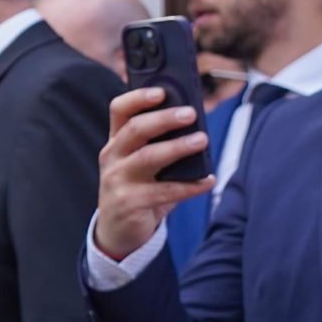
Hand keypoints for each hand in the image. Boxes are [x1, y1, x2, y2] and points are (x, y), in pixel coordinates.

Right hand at [93, 88, 215, 259]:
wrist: (117, 230)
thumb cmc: (137, 189)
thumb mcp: (140, 163)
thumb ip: (159, 144)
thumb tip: (195, 125)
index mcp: (116, 141)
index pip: (119, 110)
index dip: (138, 97)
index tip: (162, 91)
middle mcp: (112, 157)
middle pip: (135, 129)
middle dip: (164, 119)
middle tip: (191, 113)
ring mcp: (117, 180)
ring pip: (148, 157)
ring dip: (177, 147)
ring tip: (202, 140)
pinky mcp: (129, 202)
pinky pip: (165, 191)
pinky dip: (190, 185)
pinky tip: (208, 180)